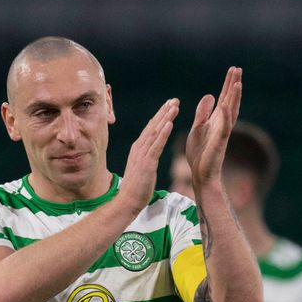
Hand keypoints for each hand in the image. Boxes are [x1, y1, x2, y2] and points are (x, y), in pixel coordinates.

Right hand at [117, 98, 179, 214]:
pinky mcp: (147, 163)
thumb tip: (150, 154)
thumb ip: (146, 158)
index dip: (160, 116)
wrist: (127, 201)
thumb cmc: (136, 188)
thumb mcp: (142, 168)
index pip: (150, 129)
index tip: (169, 105)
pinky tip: (169, 123)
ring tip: (174, 106)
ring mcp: (142, 155)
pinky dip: (163, 133)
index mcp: (138, 149)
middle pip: (153, 126)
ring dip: (165, 118)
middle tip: (174, 100)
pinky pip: (156, 145)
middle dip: (164, 112)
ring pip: (156, 132)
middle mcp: (139, 148)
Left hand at [186, 67, 242, 185]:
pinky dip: (225, 116)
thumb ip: (203, 113)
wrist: (201, 173)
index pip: (224, 98)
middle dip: (234, 85)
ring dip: (234, 98)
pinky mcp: (219, 142)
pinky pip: (224, 127)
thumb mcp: (198, 127)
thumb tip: (210, 95)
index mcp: (216, 120)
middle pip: (230, 101)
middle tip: (238, 69)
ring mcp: (222, 133)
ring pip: (230, 112)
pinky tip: (225, 104)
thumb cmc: (200, 152)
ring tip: (237, 83)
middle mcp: (222, 124)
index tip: (233, 69)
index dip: (228, 84)